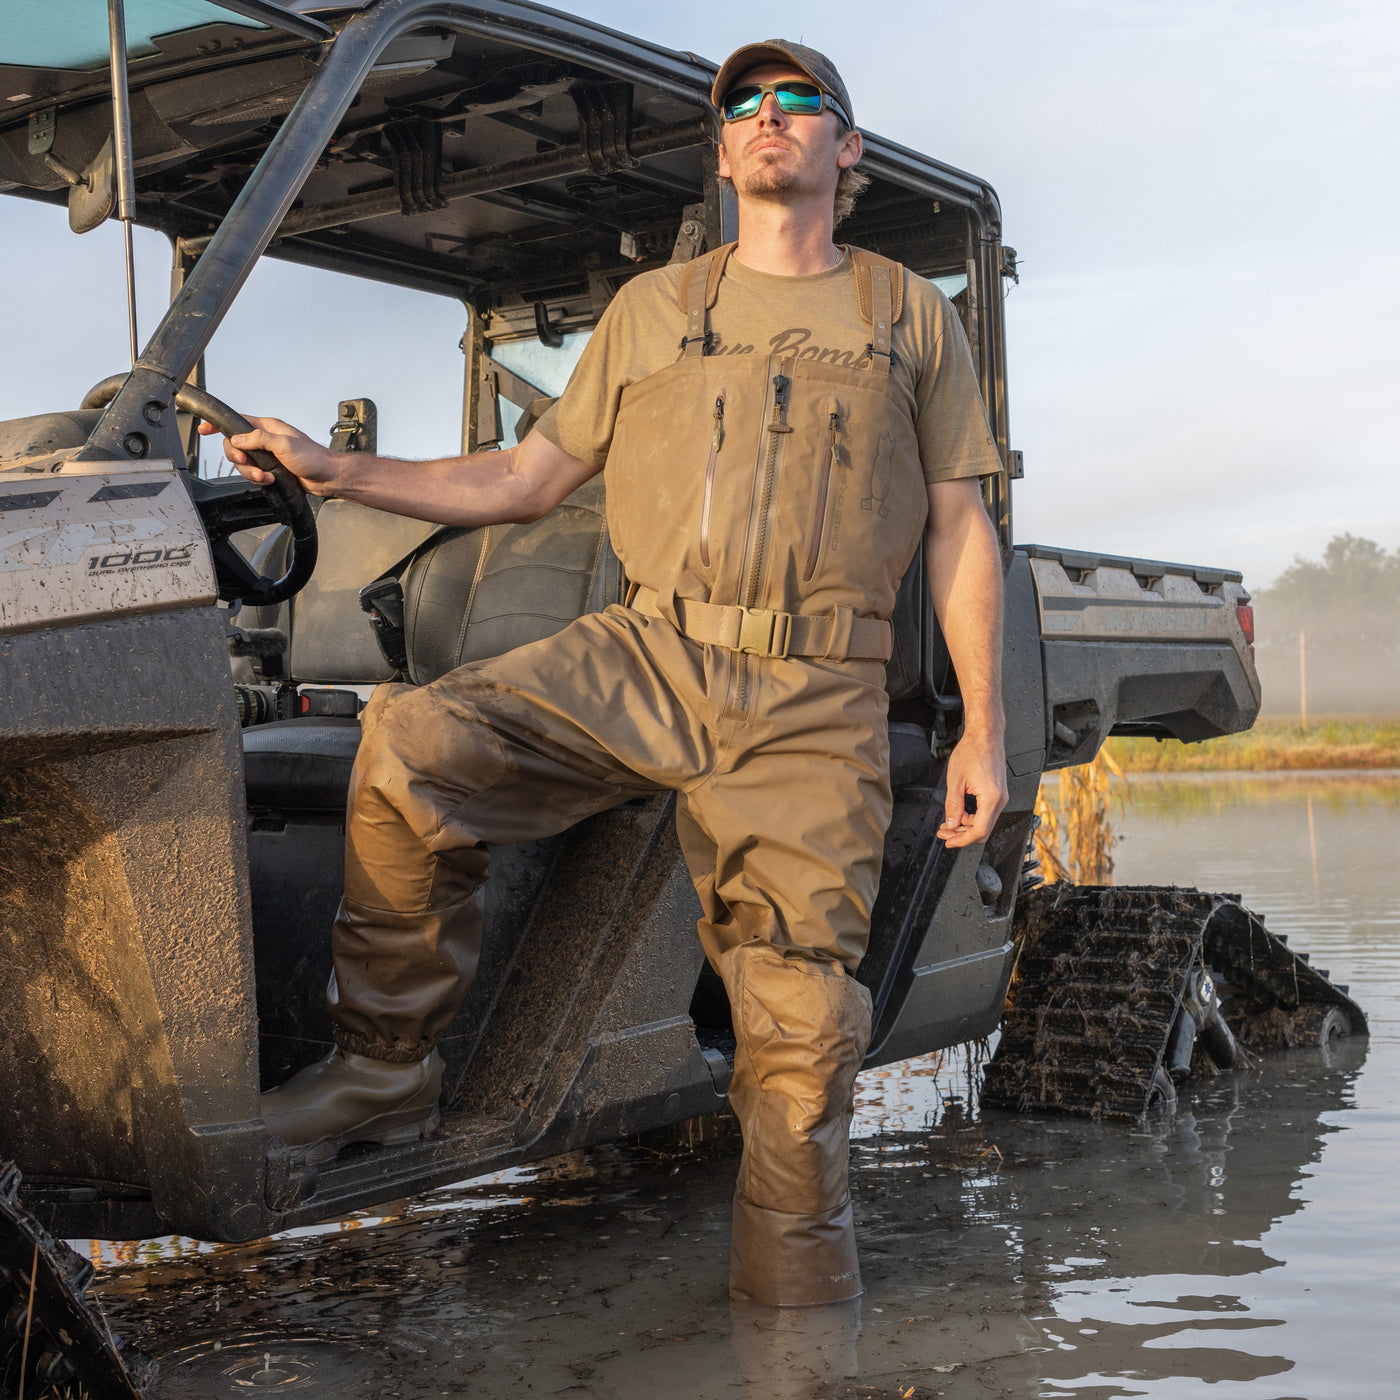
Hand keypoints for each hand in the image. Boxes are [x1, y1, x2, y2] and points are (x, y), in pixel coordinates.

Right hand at [197, 415, 341, 495]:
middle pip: (234, 445)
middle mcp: (265, 439)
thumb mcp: (285, 444)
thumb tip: (237, 440)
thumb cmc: (313, 458)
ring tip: (265, 477)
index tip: (204, 429)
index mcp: (267, 427)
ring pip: (243, 462)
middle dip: (237, 457)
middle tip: (247, 463)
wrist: (327, 477)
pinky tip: (269, 480)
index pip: (236, 421)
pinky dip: (257, 478)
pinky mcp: (270, 469)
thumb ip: (259, 439)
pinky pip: (253, 473)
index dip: (218, 425)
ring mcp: (267, 455)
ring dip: (250, 472)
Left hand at [938, 728, 1007, 848]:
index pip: (979, 831)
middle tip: (944, 833)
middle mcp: (1000, 800)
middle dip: (962, 835)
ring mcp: (1001, 797)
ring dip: (966, 827)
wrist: (985, 736)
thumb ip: (953, 806)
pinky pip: (986, 813)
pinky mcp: (998, 793)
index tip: (949, 842)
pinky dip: (972, 817)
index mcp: (991, 798)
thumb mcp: (956, 781)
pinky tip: (959, 815)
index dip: (962, 840)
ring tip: (948, 824)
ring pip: (984, 823)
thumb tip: (951, 825)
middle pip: (983, 830)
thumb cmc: (972, 751)